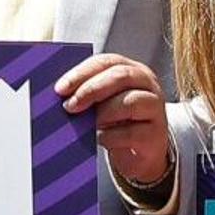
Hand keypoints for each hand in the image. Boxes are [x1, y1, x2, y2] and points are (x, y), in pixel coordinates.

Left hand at [56, 52, 172, 192]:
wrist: (140, 152)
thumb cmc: (117, 122)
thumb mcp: (102, 104)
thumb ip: (86, 95)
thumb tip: (59, 96)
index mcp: (130, 69)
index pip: (106, 62)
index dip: (81, 73)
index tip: (60, 88)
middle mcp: (146, 83)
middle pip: (120, 76)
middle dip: (90, 90)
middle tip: (70, 106)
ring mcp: (155, 107)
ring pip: (128, 103)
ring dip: (102, 114)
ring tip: (87, 125)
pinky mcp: (155, 133)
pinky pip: (131, 132)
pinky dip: (110, 136)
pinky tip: (100, 139)